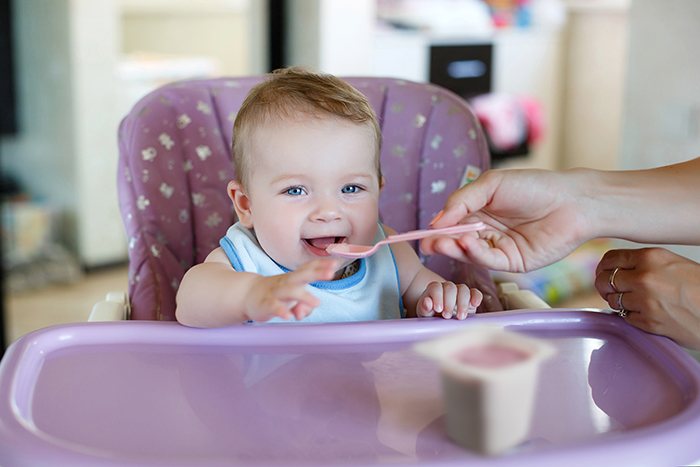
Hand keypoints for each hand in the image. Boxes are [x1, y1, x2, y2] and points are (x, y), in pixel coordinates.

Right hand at [244, 258, 337, 321]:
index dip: (322, 264)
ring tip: (317, 303)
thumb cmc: (277, 295)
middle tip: (331, 273)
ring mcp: (275, 292)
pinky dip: (281, 310)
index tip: (336, 262)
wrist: (249, 295)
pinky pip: (274, 306)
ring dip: (303, 296)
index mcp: (295, 278)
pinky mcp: (266, 304)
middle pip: (302, 275)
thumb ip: (305, 307)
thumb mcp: (293, 300)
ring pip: (289, 291)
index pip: (309, 268)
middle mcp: (286, 282)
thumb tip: (302, 313)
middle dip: (317, 273)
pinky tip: (289, 315)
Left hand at [416, 281, 482, 319]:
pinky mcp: (470, 297)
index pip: (436, 287)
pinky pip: (475, 293)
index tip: (438, 309)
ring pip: (463, 289)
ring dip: (462, 303)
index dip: (437, 297)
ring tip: (460, 317)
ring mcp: (459, 291)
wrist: (442, 320)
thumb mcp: (424, 314)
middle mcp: (447, 287)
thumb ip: (424, 308)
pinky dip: (476, 297)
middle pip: (450, 287)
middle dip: (449, 302)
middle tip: (447, 316)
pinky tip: (475, 304)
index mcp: (434, 289)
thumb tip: (427, 302)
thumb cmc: (431, 316)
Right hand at [421, 169, 590, 271]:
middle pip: (456, 240)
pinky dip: (475, 253)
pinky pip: (488, 260)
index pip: (451, 223)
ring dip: (455, 248)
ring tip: (445, 242)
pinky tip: (468, 243)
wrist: (572, 202)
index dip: (437, 229)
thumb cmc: (534, 186)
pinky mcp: (511, 262)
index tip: (422, 234)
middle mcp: (486, 231)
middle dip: (442, 242)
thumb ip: (462, 200)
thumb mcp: (491, 184)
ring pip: (469, 252)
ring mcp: (498, 248)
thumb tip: (436, 220)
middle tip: (429, 244)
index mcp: (479, 211)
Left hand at [595, 248, 699, 348]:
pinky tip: (645, 313)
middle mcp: (644, 277)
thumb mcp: (673, 264)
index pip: (611, 259)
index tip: (603, 272)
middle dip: (605, 286)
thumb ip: (645, 264)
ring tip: (634, 302)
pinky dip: (630, 316)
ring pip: (613, 300)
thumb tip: (617, 269)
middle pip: (605, 280)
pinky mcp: (647, 322)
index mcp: (651, 258)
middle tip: (610, 290)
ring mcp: (644, 301)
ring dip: (618, 302)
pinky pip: (625, 317)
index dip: (603, 267)